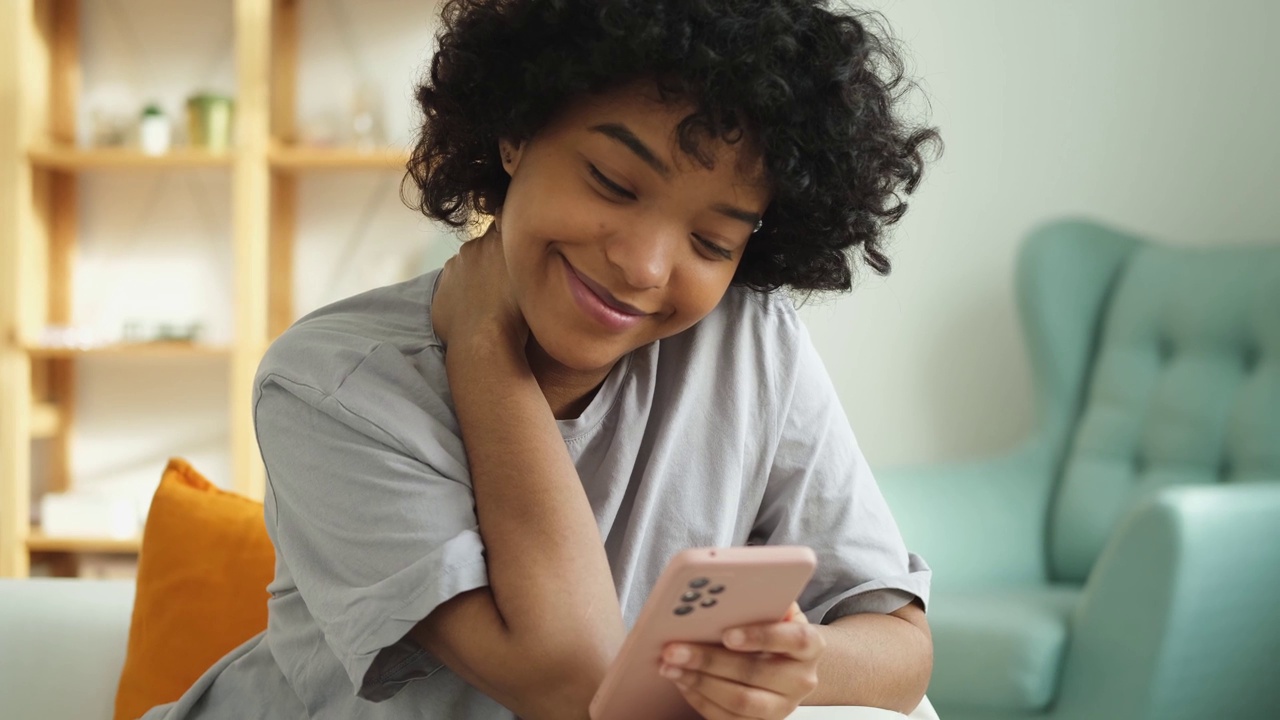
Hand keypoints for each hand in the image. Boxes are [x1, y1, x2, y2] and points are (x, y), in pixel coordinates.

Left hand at [431, 219, 526, 354]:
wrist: (484, 339)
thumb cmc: (517, 310)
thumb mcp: (532, 275)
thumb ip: (526, 251)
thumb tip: (521, 240)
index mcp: (494, 239)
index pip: (503, 222)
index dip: (511, 236)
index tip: (518, 250)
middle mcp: (471, 247)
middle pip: (484, 246)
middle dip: (492, 257)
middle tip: (505, 280)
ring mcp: (453, 268)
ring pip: (468, 266)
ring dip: (476, 276)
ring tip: (489, 299)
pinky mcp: (440, 289)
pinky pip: (454, 285)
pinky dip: (462, 293)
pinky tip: (475, 310)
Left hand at [659, 603, 823, 718]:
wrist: (790, 667)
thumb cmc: (777, 631)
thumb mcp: (778, 611)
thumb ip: (765, 598)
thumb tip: (741, 584)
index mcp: (810, 646)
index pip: (794, 639)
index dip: (761, 636)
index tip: (727, 634)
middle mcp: (801, 680)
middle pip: (756, 672)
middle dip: (710, 660)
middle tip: (675, 649)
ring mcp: (782, 707)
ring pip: (740, 701)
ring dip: (699, 682)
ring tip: (671, 665)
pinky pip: (728, 718)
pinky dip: (700, 700)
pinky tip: (682, 681)